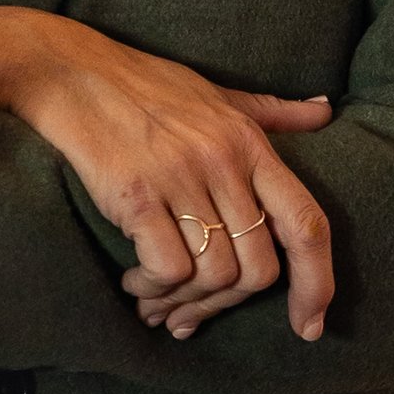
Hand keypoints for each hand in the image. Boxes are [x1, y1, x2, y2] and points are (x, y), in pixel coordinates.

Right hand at [0, 9, 332, 342]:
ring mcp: (181, 177)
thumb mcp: (217, 92)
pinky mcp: (136, 193)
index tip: (308, 325)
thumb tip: (325, 111)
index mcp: (250, 142)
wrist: (67, 69)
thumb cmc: (142, 84)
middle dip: (226, 305)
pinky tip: (134, 279)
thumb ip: (273, 112)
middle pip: (257, 269)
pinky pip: (169, 269)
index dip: (317, 282)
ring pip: (214, 276)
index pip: (307, 223)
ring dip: (184, 303)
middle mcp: (224, 161)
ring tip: (156, 300)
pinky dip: (154, 287)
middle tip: (192, 311)